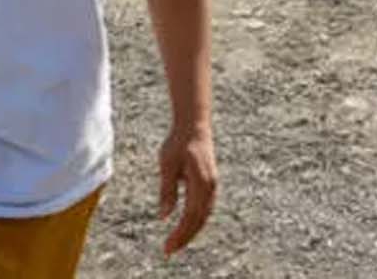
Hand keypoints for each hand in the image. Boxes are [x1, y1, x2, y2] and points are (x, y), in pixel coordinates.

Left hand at [157, 123, 216, 255]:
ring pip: (205, 215)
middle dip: (185, 237)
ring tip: (176, 242)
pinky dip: (197, 221)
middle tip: (169, 250)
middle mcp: (210, 186)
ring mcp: (212, 185)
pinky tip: (186, 226)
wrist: (194, 125)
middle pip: (200, 219)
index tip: (167, 246)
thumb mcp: (167, 164)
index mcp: (201, 182)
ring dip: (191, 230)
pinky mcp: (210, 183)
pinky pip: (206, 208)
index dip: (180, 234)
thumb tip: (164, 216)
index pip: (191, 216)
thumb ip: (167, 190)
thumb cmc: (178, 142)